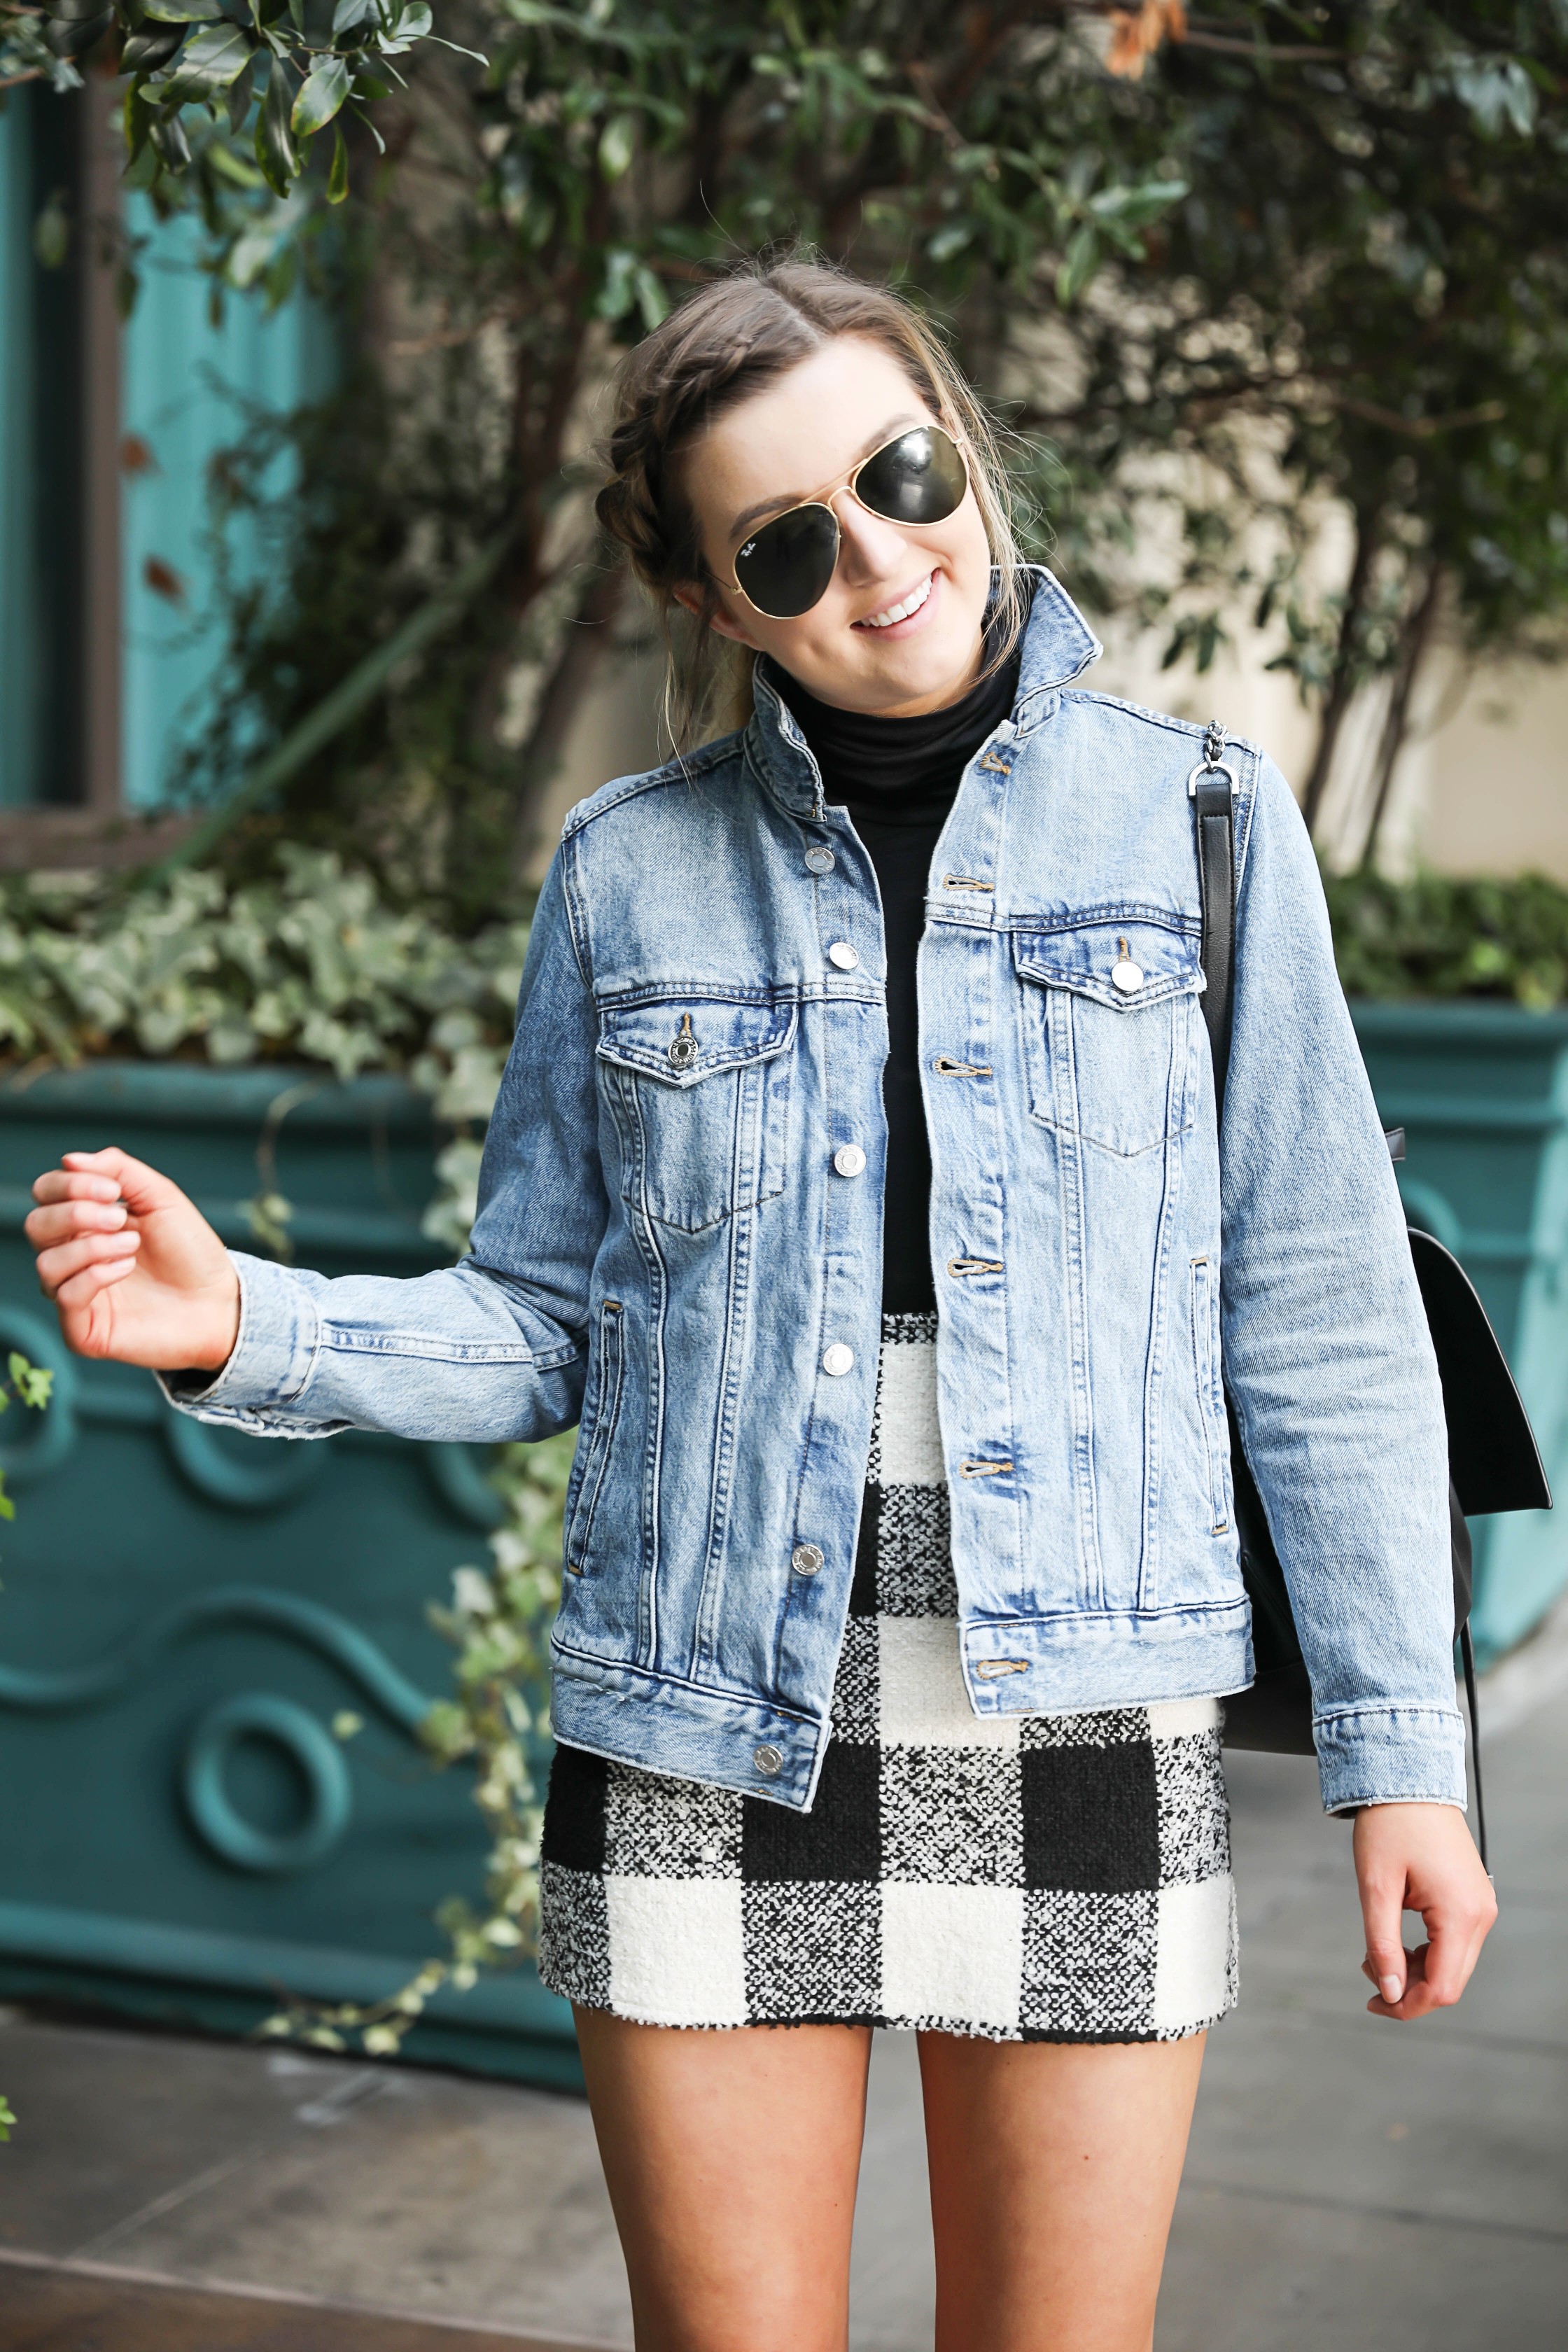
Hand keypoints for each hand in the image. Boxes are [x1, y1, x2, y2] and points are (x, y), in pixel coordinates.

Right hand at [26, 1148, 240, 1372]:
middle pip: (36, 1225)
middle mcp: (72, 1256)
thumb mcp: (160, 1197)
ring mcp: (75, 1292)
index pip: (45, 1193)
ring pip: (46, 1263)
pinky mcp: (84, 1328)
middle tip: (120, 1218)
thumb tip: (69, 1159)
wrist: (219, 1301)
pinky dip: (95, 1276)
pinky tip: (126, 1269)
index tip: (113, 1190)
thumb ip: (119, 1170)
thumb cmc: (190, 1250)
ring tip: (131, 1246)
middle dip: (75, 1214)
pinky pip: (64, 1296)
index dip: (69, 1185)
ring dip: (91, 1247)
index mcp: (85, 1222)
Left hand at [1354, 1801, 1495, 2021]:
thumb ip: (1383, 1945)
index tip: (1373, 2003)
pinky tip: (1396, 1940)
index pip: (1442, 1988)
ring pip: (1452, 1965)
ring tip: (1375, 1952)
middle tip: (1367, 1969)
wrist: (1409, 1780)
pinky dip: (1425, 1952)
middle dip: (1408, 1988)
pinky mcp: (1473, 1899)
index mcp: (1461, 1915)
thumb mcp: (1376, 1888)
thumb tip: (1389, 1993)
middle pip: (1451, 1981)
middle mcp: (1481, 1915)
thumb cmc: (1390, 1826)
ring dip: (1415, 1970)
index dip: (1407, 2005)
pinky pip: (1453, 1943)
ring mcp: (1481, 1907)